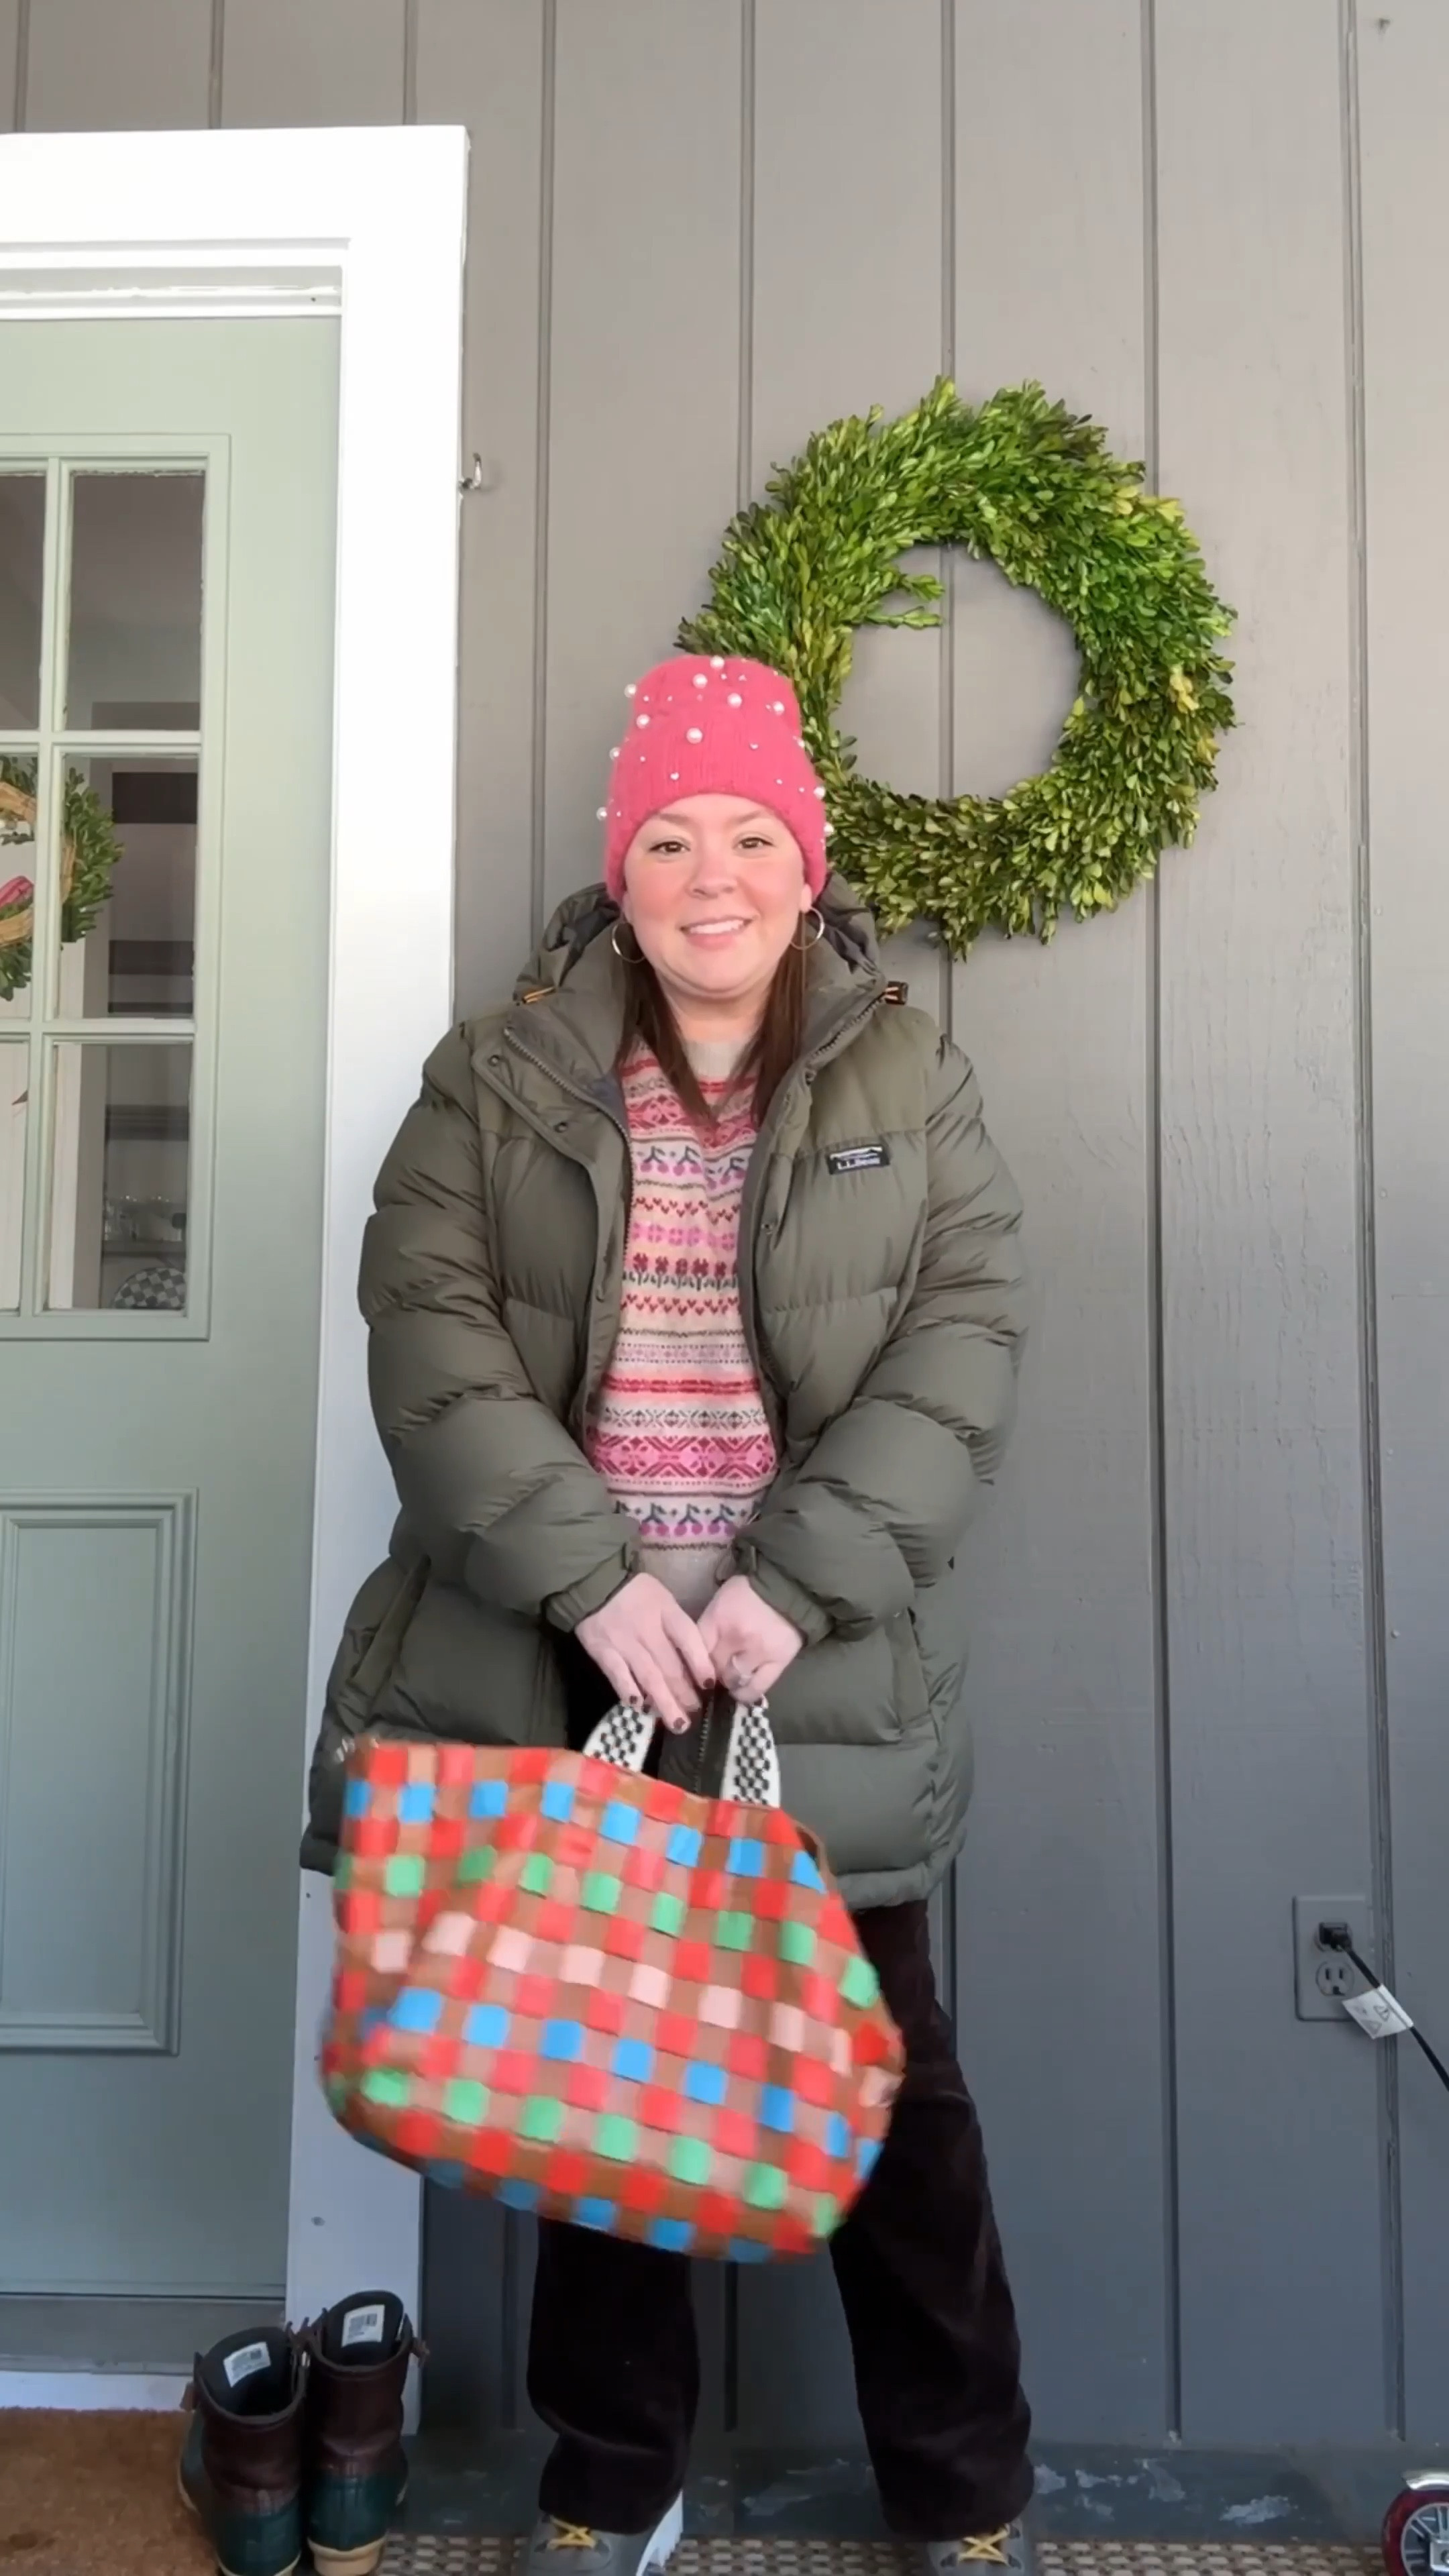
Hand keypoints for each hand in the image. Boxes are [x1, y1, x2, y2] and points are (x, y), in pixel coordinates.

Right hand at [575, 1574, 714, 1734]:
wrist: (595, 1582)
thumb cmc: (636, 1592)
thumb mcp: (663, 1599)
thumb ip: (677, 1626)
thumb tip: (694, 1662)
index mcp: (666, 1611)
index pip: (688, 1638)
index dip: (701, 1663)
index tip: (709, 1684)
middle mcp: (647, 1628)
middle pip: (670, 1665)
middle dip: (685, 1693)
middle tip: (694, 1712)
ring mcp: (624, 1641)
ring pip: (649, 1677)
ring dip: (665, 1702)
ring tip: (678, 1723)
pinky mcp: (603, 1651)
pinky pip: (618, 1676)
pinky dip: (630, 1692)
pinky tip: (641, 1708)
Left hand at [698, 1576, 803, 1703]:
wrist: (789, 1587)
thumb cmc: (748, 1591)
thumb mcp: (720, 1601)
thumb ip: (707, 1626)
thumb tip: (696, 1652)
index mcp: (717, 1619)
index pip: (695, 1651)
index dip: (691, 1662)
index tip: (692, 1667)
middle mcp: (735, 1638)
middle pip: (712, 1667)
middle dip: (709, 1671)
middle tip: (711, 1670)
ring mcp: (758, 1652)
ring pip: (732, 1680)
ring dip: (727, 1681)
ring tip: (728, 1678)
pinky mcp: (779, 1662)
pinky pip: (757, 1688)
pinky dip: (746, 1693)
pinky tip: (741, 1692)